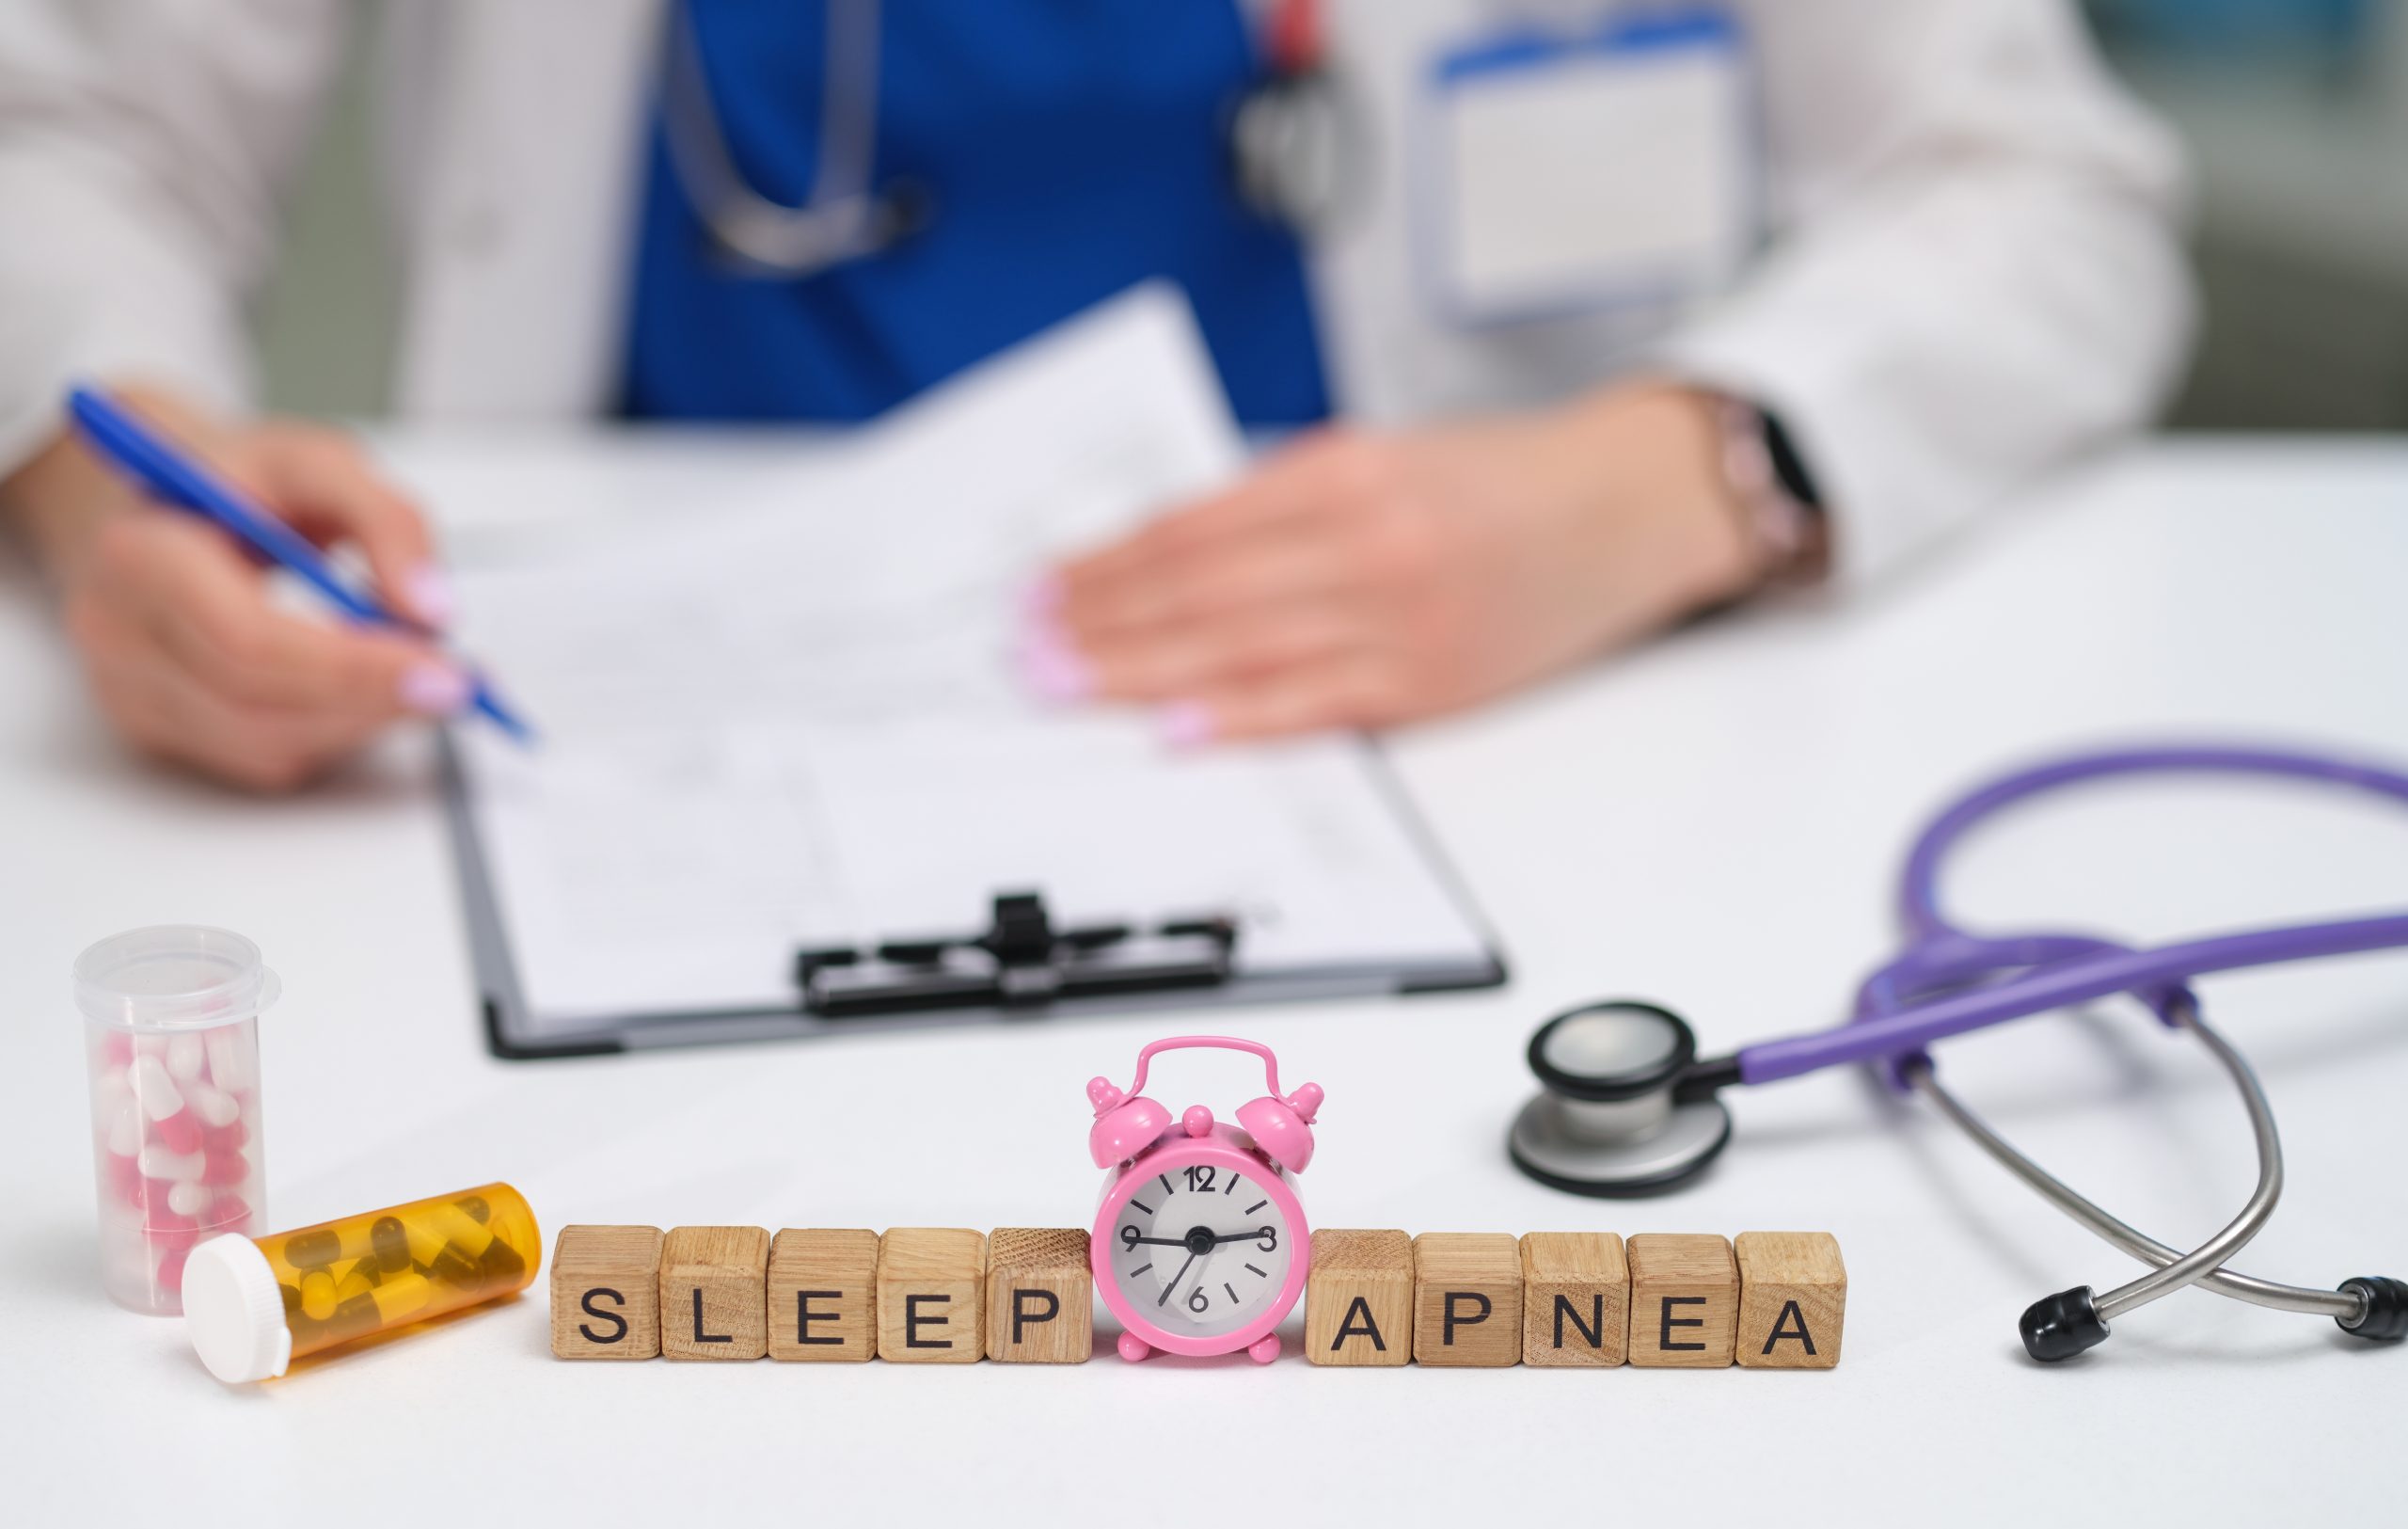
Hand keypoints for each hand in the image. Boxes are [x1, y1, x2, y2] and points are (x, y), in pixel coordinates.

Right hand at [2, 386, 461, 790]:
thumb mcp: (320, 463)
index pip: (248, 639)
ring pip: (265, 745)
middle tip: (456, 683)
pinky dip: (331, 733)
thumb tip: (431, 611)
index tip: (442, 669)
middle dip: (372, 699)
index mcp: (144, 553)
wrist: (166, 503)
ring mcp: (129, 688)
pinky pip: (259, 758)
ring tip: (416, 677)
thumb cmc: (241, 482)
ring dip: (360, 721)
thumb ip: (388, 521)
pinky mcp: (156, 728)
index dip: (352, 666)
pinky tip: (361, 692)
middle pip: (258, 703)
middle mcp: (120, 630)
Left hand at [1028, 384, 1763, 742]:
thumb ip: (1285, 498)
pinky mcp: (1433, 683)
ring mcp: (1401, 619)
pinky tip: (1172, 726)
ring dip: (1140, 672)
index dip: (1107, 563)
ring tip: (1068, 684)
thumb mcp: (1386, 453)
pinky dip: (1236, 719)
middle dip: (1100, 624)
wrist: (1630, 506)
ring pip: (1240, 650)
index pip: (1193, 527)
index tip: (1045, 588)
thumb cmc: (1504, 480)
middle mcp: (1367, 541)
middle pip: (1199, 591)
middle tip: (1028, 650)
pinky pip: (1313, 706)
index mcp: (1346, 471)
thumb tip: (1171, 553)